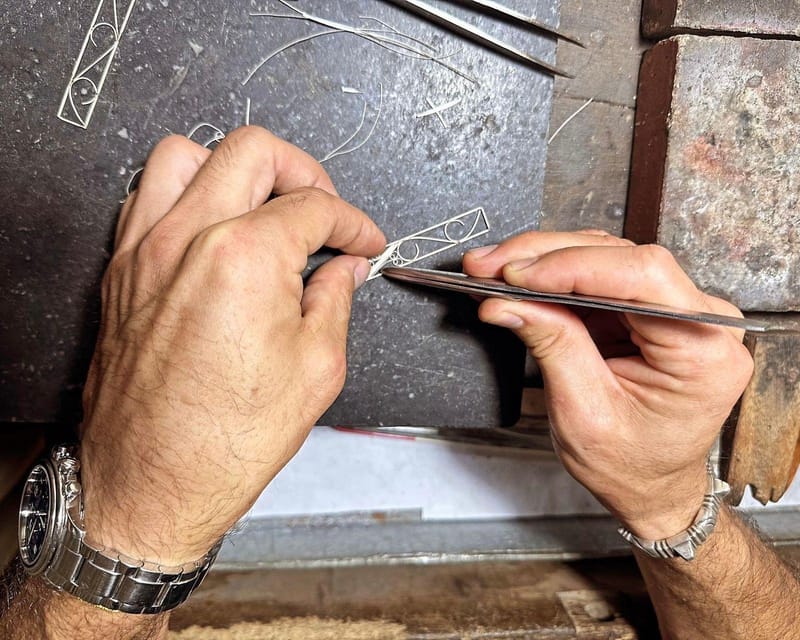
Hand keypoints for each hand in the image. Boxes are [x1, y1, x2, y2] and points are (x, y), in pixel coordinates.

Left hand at [79, 127, 385, 564]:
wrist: (151, 485)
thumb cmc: (225, 441)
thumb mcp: (316, 368)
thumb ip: (335, 299)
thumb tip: (343, 269)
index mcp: (244, 257)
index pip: (313, 206)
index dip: (353, 221)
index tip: (363, 241)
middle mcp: (187, 238)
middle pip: (253, 151)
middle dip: (304, 172)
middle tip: (324, 212)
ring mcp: (144, 250)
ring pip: (188, 154)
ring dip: (236, 168)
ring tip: (264, 205)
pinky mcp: (119, 270)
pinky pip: (147, 194)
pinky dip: (187, 192)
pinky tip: (213, 227)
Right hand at [463, 230, 753, 539]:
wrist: (650, 484)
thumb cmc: (633, 465)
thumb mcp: (584, 413)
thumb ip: (552, 346)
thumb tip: (507, 301)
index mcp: (704, 351)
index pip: (641, 278)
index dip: (571, 266)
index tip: (515, 275)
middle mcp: (701, 319)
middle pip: (620, 258)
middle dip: (545, 258)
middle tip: (488, 266)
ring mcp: (676, 308)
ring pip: (604, 256)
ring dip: (542, 260)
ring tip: (493, 270)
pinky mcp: (647, 308)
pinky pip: (598, 275)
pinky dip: (552, 276)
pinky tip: (517, 279)